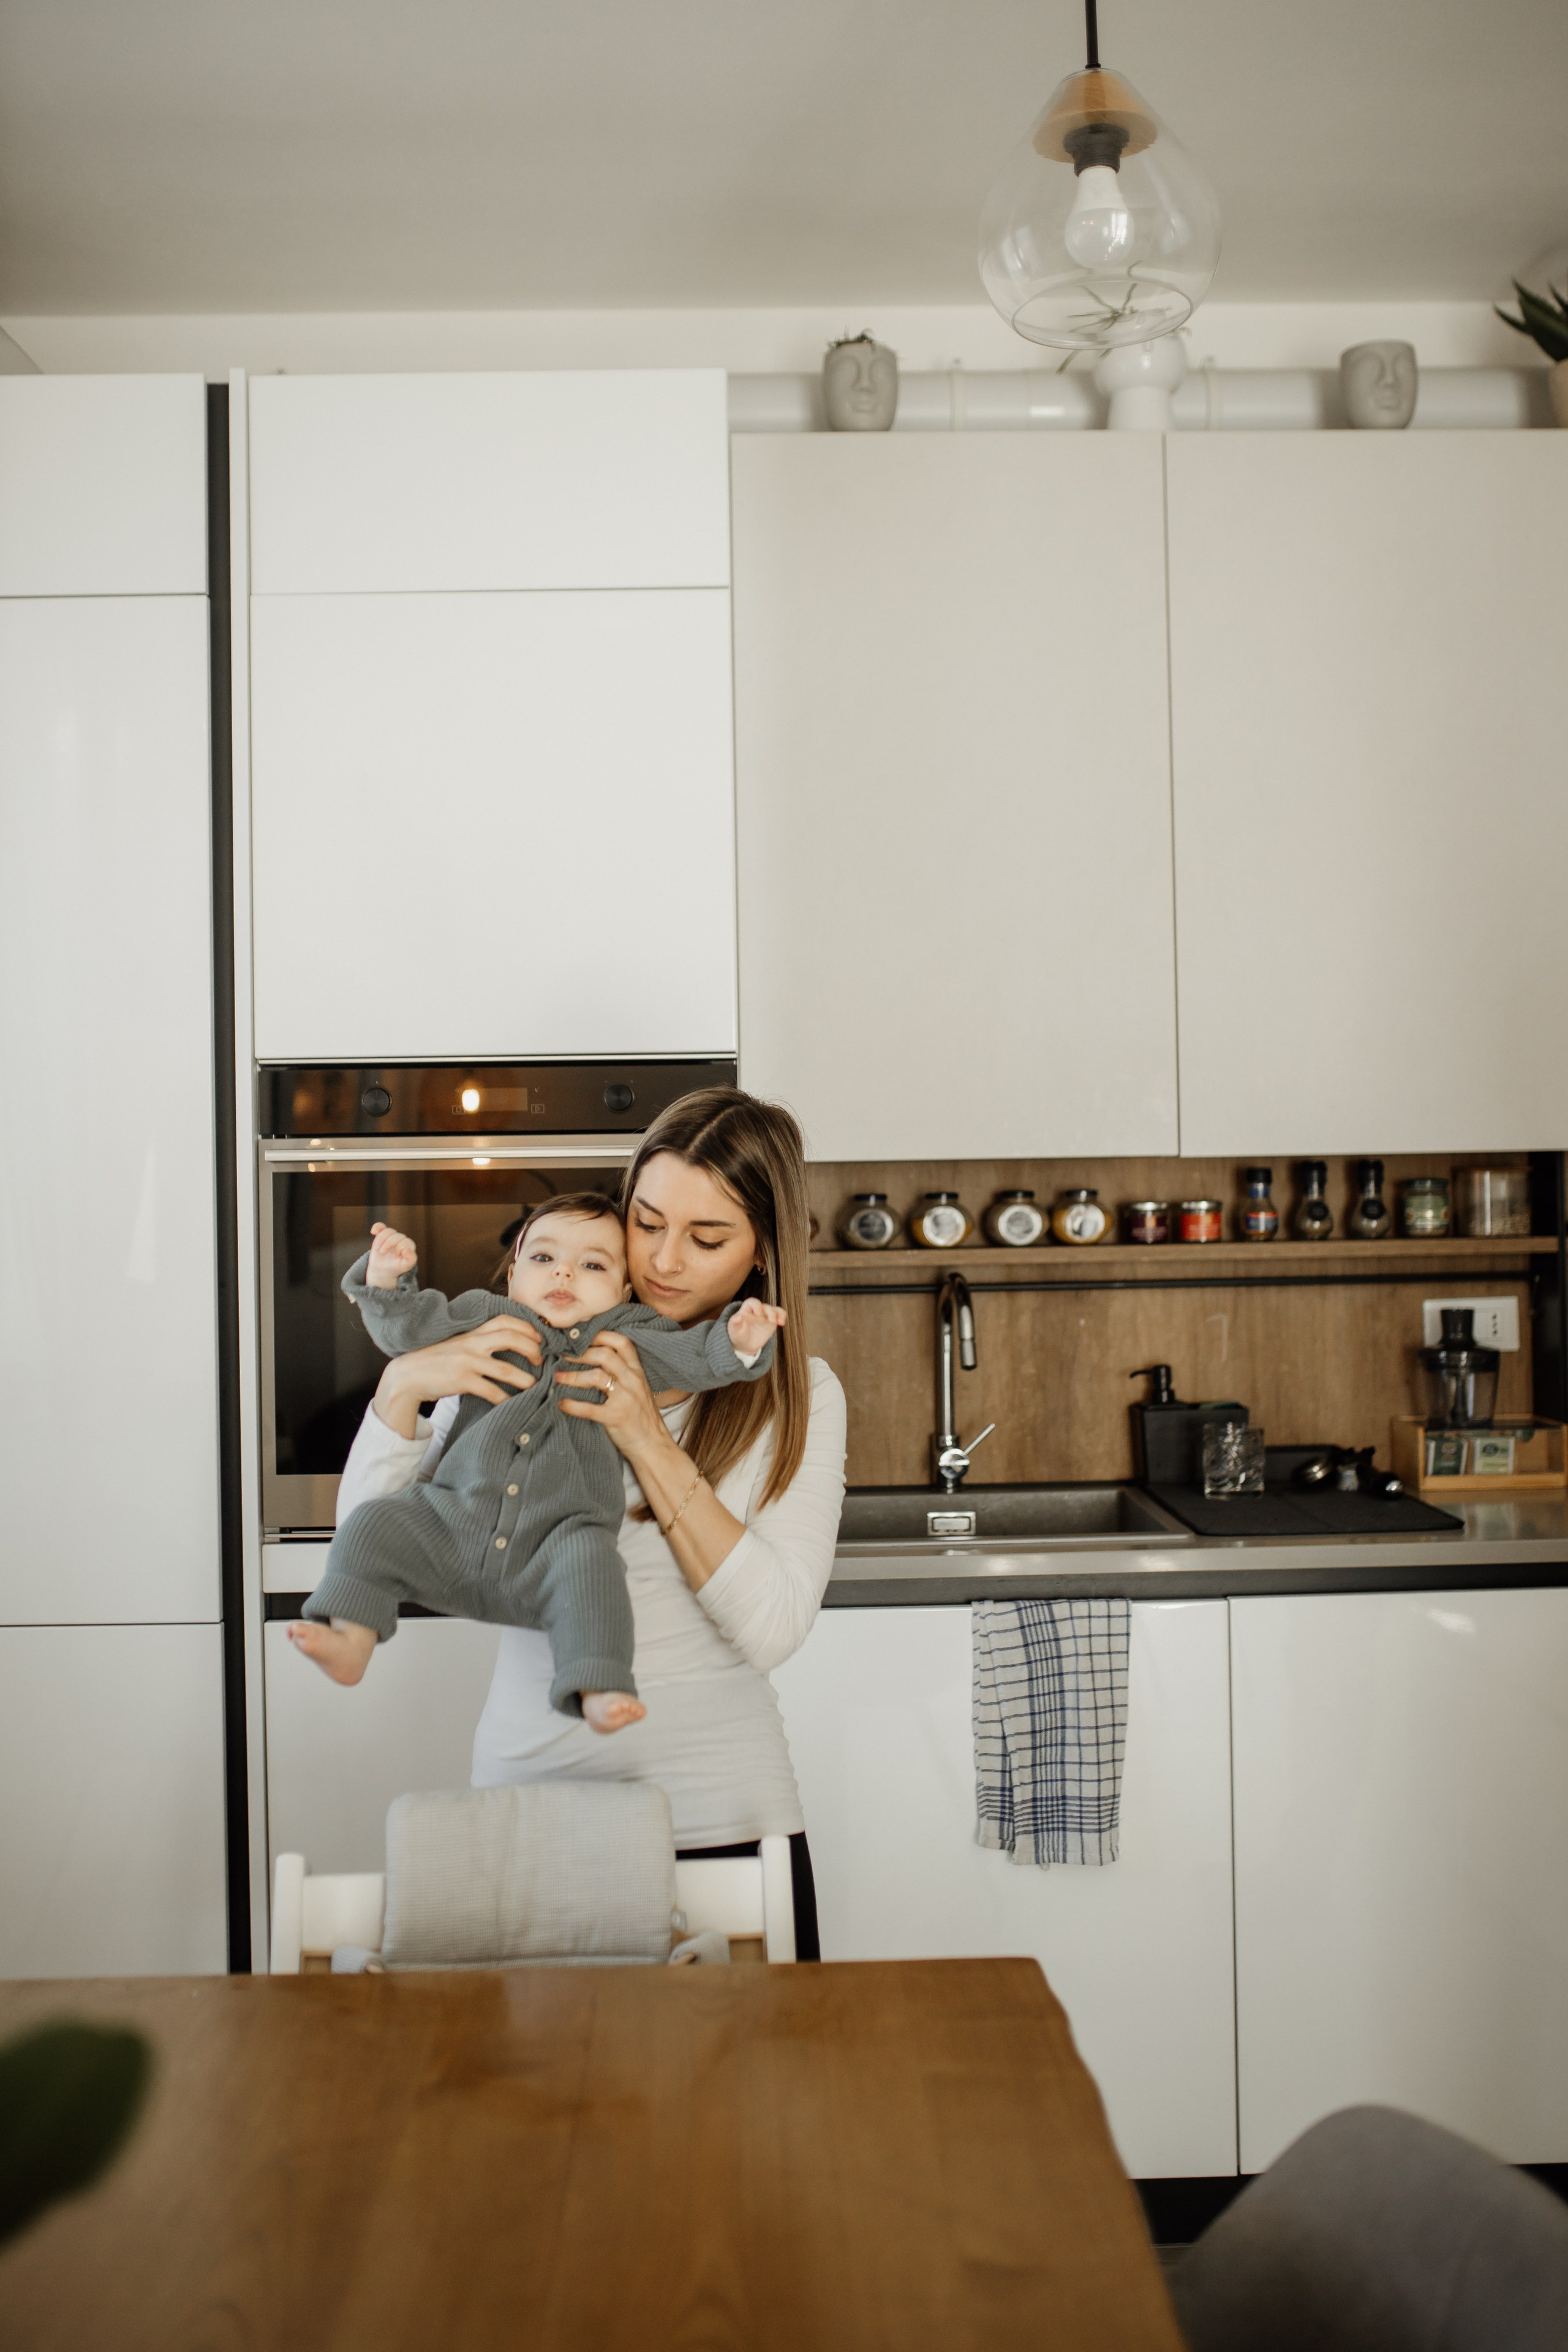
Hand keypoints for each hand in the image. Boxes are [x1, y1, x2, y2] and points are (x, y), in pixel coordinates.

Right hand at [366, 1222, 417, 1289]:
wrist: (383, 1270)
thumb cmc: (396, 1268)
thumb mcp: (405, 1266)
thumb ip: (410, 1259)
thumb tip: (407, 1249)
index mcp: (409, 1245)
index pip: (406, 1242)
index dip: (399, 1248)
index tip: (395, 1256)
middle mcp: (401, 1239)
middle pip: (395, 1236)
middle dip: (388, 1244)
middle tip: (383, 1253)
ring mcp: (391, 1236)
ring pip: (387, 1231)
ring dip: (380, 1240)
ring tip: (379, 1250)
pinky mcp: (381, 1235)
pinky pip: (380, 1227)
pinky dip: (377, 1227)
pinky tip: (373, 1232)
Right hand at [373, 1317, 543, 1440]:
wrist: (407, 1376)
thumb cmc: (435, 1361)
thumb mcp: (457, 1344)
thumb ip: (478, 1342)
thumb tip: (506, 1345)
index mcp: (472, 1333)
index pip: (504, 1320)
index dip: (526, 1327)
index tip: (539, 1338)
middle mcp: (471, 1343)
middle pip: (511, 1338)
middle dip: (532, 1348)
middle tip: (541, 1361)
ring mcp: (466, 1362)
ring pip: (506, 1369)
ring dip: (525, 1379)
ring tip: (535, 1386)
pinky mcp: (461, 1381)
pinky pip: (492, 1391)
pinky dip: (506, 1399)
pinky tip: (513, 1403)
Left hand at [555, 1328, 669, 1466]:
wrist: (653, 1445)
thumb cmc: (641, 1416)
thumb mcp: (637, 1388)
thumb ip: (622, 1372)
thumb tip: (592, 1357)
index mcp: (637, 1371)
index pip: (622, 1342)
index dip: (600, 1335)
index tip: (580, 1337)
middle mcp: (633, 1380)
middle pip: (605, 1354)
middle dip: (580, 1353)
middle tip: (562, 1356)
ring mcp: (625, 1398)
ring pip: (596, 1376)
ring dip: (572, 1375)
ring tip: (558, 1377)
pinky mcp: (616, 1417)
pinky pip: (589, 1408)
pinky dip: (571, 1405)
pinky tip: (560, 1403)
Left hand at [727, 1299, 784, 1356]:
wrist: (745, 1344)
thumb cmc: (737, 1334)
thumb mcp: (733, 1330)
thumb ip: (734, 1323)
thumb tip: (738, 1317)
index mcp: (747, 1309)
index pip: (752, 1302)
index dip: (756, 1306)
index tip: (757, 1314)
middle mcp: (758, 1310)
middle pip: (765, 1307)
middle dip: (769, 1312)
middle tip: (771, 1320)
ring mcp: (766, 1315)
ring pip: (774, 1310)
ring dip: (777, 1314)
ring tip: (778, 1322)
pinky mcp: (772, 1322)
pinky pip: (780, 1315)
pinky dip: (782, 1317)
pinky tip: (781, 1323)